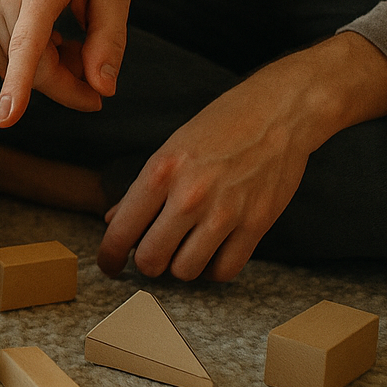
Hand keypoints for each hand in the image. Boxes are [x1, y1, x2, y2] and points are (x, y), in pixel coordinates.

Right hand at [0, 0, 128, 125]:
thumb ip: (110, 40)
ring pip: (18, 68)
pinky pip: (6, 59)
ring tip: (72, 46)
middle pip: (31, 68)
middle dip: (66, 86)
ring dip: (50, 72)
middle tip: (96, 82)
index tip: (7, 118)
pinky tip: (50, 41)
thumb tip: (102, 88)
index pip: (27, 44)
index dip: (18, 85)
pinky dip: (31, 63)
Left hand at [98, 32, 386, 280]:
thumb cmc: (219, 127)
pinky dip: (214, 269)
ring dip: (180, 267)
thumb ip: (141, 189)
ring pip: (186, 272)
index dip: (109, 256)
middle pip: (152, 260)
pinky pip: (225, 270)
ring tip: (183, 250)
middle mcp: (189, 196)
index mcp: (160, 172)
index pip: (122, 230)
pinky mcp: (256, 225)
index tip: (110, 265)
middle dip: (145, 263)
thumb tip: (114, 221)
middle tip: (151, 254)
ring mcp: (225, 213)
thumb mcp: (170, 149)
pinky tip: (211, 253)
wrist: (277, 114)